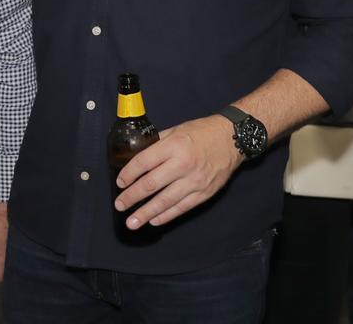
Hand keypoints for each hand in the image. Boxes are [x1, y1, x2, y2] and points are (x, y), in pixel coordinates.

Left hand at [115, 115, 240, 229]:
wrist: (233, 139)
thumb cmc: (202, 132)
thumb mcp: (176, 130)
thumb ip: (157, 143)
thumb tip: (137, 156)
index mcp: (174, 145)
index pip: (144, 162)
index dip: (129, 174)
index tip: (120, 182)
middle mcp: (183, 164)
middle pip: (151, 184)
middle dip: (132, 197)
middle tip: (119, 205)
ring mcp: (195, 181)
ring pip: (165, 201)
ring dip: (146, 213)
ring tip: (132, 222)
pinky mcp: (204, 193)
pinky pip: (181, 208)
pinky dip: (166, 216)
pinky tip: (153, 220)